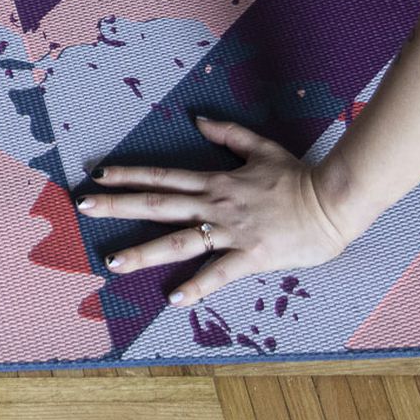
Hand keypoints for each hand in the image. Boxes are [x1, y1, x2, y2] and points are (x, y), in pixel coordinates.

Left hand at [77, 117, 361, 307]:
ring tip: (113, 262)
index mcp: (216, 181)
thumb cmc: (300, 177)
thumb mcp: (262, 148)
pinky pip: (219, 272)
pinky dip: (197, 286)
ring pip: (179, 241)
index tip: (99, 174)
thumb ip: (228, 134)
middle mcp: (215, 205)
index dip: (129, 175)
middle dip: (117, 206)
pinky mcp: (251, 255)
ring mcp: (231, 231)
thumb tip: (199, 120)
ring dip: (143, 252)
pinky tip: (174, 299)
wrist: (335, 200)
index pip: (163, 176)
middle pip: (158, 204)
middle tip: (83, 208)